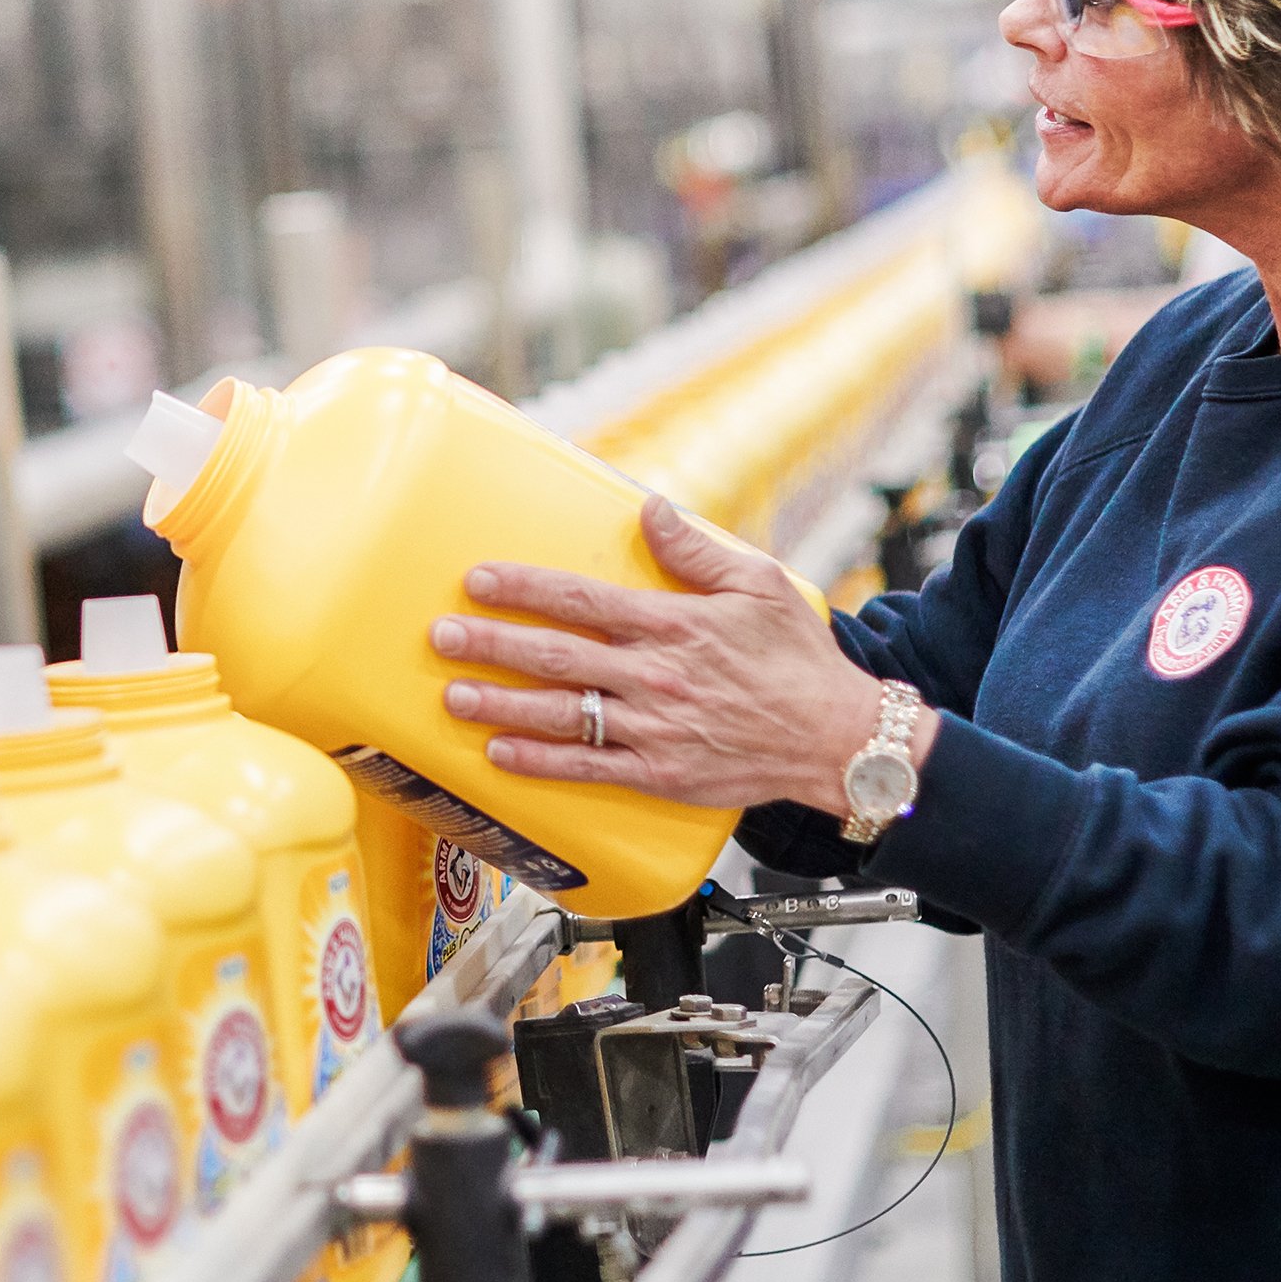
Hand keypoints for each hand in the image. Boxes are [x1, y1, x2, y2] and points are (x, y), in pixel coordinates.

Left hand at [430, 494, 922, 814]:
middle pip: (554, 654)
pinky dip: (538, 761)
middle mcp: (654, 675)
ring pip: (559, 712)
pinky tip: (499, 752)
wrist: (839, 740)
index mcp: (672, 624)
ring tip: (453, 694)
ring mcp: (653, 728)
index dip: (523, 588)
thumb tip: (650, 508)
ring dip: (500, 703)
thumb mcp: (758, 586)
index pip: (579, 598)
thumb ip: (695, 550)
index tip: (478, 580)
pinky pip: (586, 766)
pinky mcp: (659, 773)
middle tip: (441, 637)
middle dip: (490, 643)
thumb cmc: (800, 661)